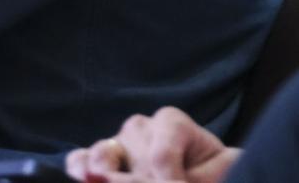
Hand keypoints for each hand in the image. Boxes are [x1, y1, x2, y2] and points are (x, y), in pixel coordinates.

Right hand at [64, 107, 240, 182]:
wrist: (208, 174)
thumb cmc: (214, 174)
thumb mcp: (217, 173)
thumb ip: (200, 178)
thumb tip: (170, 181)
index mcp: (172, 122)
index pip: (161, 157)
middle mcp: (141, 126)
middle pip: (133, 160)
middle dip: (142, 181)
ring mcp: (117, 141)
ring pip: (104, 158)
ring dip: (109, 175)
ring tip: (115, 182)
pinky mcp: (100, 158)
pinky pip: (81, 160)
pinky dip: (81, 170)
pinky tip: (86, 180)